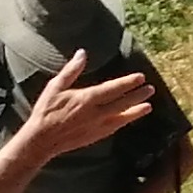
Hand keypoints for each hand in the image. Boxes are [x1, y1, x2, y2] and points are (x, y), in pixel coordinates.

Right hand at [4, 51, 152, 161]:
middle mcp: (96, 113)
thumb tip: (82, 53)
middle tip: (150, 89)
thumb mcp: (55, 86)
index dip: (128, 82)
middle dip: (138, 96)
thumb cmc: (46, 111)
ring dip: (136, 111)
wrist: (42, 139)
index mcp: (87, 98)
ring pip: (122, 117)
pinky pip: (115, 128)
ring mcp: (97, 126)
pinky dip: (124, 122)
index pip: (113, 88)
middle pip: (122, 103)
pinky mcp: (95, 136)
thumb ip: (72, 70)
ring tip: (148, 106)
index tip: (140, 77)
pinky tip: (130, 119)